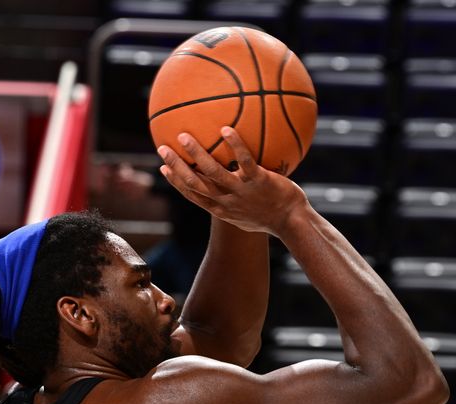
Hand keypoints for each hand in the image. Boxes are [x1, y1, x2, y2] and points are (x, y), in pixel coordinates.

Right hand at [158, 127, 307, 235]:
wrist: (293, 222)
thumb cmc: (271, 217)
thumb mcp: (246, 214)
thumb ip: (233, 199)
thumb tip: (228, 182)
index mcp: (221, 209)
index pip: (192, 194)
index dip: (176, 181)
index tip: (163, 167)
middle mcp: (227, 201)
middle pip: (194, 183)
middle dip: (176, 166)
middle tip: (162, 148)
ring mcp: (242, 191)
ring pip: (213, 172)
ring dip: (196, 154)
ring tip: (184, 136)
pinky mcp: (259, 181)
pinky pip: (244, 160)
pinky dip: (234, 145)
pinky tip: (225, 129)